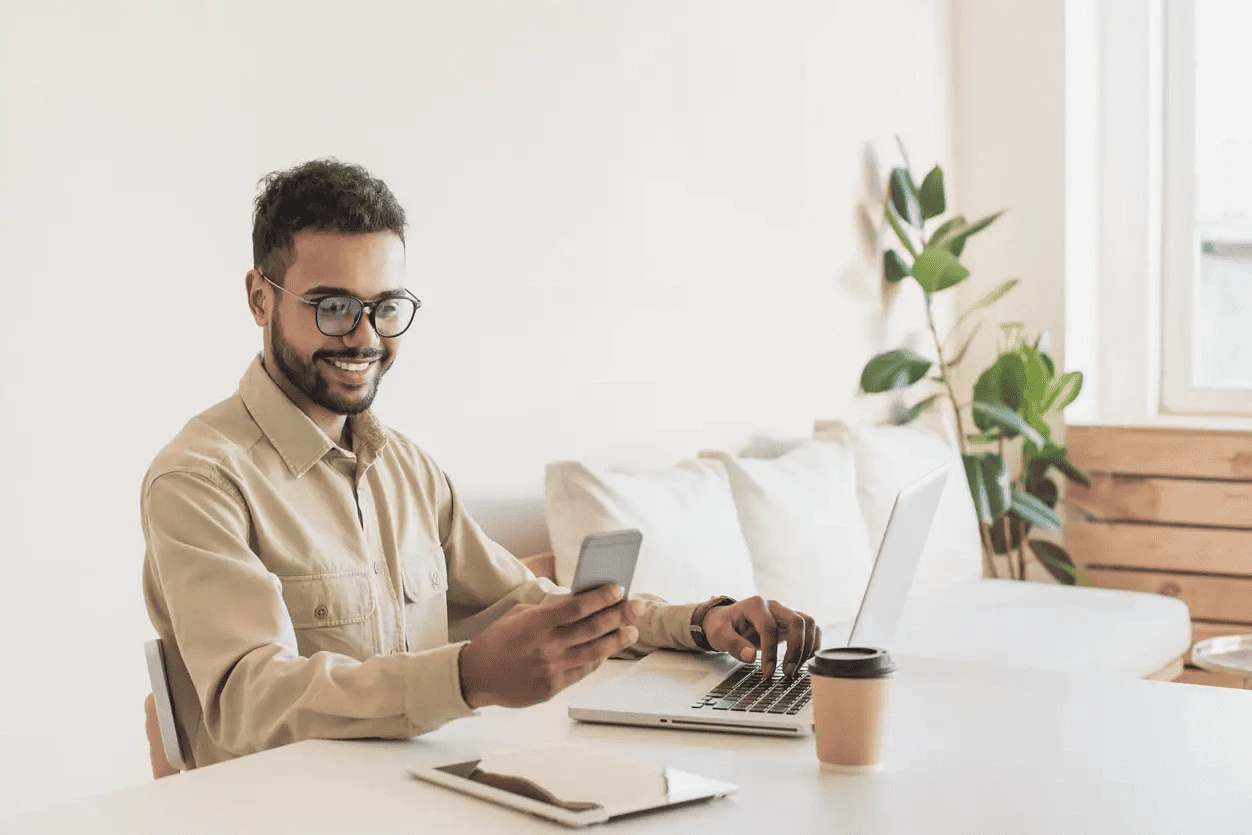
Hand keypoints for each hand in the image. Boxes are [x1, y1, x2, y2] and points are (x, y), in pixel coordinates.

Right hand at [458, 585, 645, 708]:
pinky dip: (598, 658)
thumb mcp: (518, 615)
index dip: (601, 597)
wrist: (476, 676)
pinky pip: (584, 670)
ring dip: (617, 639)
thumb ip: (547, 610)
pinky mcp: (554, 686)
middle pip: (593, 628)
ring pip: (594, 651)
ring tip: (632, 630)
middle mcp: (548, 645)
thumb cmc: (497, 641)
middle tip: (637, 607)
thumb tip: (577, 603)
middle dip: (620, 615)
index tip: (618, 589)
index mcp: (537, 622)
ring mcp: (552, 668)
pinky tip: (608, 649)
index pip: (577, 607)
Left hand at [700, 597, 820, 677]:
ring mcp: (783, 612)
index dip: (770, 651)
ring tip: (796, 668)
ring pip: (807, 623)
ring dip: (807, 647)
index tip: (767, 671)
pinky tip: (804, 660)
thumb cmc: (721, 626)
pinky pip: (810, 628)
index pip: (769, 627)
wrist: (725, 620)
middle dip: (796, 649)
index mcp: (755, 605)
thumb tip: (751, 657)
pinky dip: (812, 643)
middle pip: (796, 621)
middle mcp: (773, 606)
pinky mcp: (789, 622)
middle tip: (788, 671)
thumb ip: (733, 644)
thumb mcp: (718, 635)